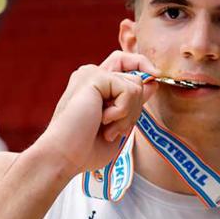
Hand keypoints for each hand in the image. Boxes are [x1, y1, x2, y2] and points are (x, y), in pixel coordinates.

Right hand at [33, 51, 158, 177]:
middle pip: (136, 78)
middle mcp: (92, 75)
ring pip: (136, 86)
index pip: (126, 63)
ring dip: (127, 115)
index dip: (142, 66)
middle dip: (135, 109)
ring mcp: (91, 74)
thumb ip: (133, 103)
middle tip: (114, 128)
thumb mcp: (119, 124)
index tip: (156, 76)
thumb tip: (152, 82)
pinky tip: (101, 121)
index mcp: (95, 85)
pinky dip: (122, 112)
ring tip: (106, 128)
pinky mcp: (94, 77)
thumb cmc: (86, 149)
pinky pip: (129, 90)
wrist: (63, 156)